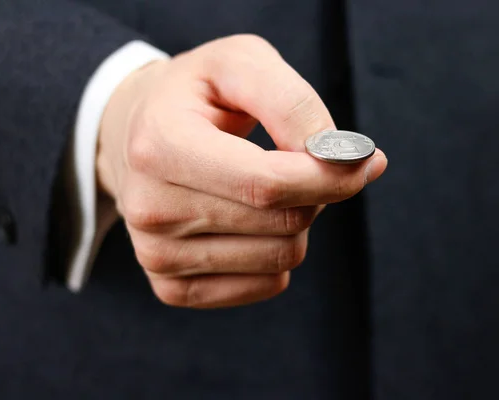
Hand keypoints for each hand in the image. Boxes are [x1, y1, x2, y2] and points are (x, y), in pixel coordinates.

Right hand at [97, 34, 386, 307]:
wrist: (135, 135)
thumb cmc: (195, 96)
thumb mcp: (239, 63)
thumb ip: (292, 101)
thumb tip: (344, 160)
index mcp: (160, 146)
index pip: (267, 184)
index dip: (330, 176)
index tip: (363, 160)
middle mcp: (151, 209)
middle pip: (283, 222)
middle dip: (316, 191)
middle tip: (302, 162)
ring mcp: (158, 256)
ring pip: (281, 257)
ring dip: (298, 220)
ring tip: (266, 187)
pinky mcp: (172, 286)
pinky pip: (266, 284)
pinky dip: (278, 252)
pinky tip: (252, 220)